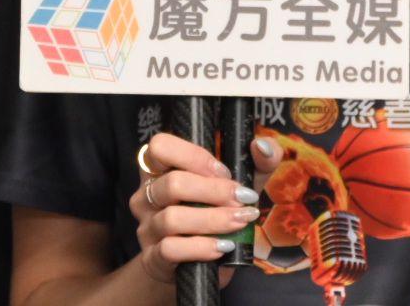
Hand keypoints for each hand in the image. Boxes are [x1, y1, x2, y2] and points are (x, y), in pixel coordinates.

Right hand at [129, 130, 281, 286]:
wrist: (200, 265)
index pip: (160, 146)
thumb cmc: (217, 215)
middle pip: (172, 183)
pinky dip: (202, 247)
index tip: (224, 171)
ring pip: (172, 218)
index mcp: (160, 169)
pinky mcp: (153, 259)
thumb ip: (257, 162)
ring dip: (214, 219)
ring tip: (240, 222)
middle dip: (215, 191)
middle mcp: (147, 195)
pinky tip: (224, 246)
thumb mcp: (239, 186)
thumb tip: (262, 147)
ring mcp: (147, 228)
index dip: (193, 156)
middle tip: (242, 200)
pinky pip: (171, 249)